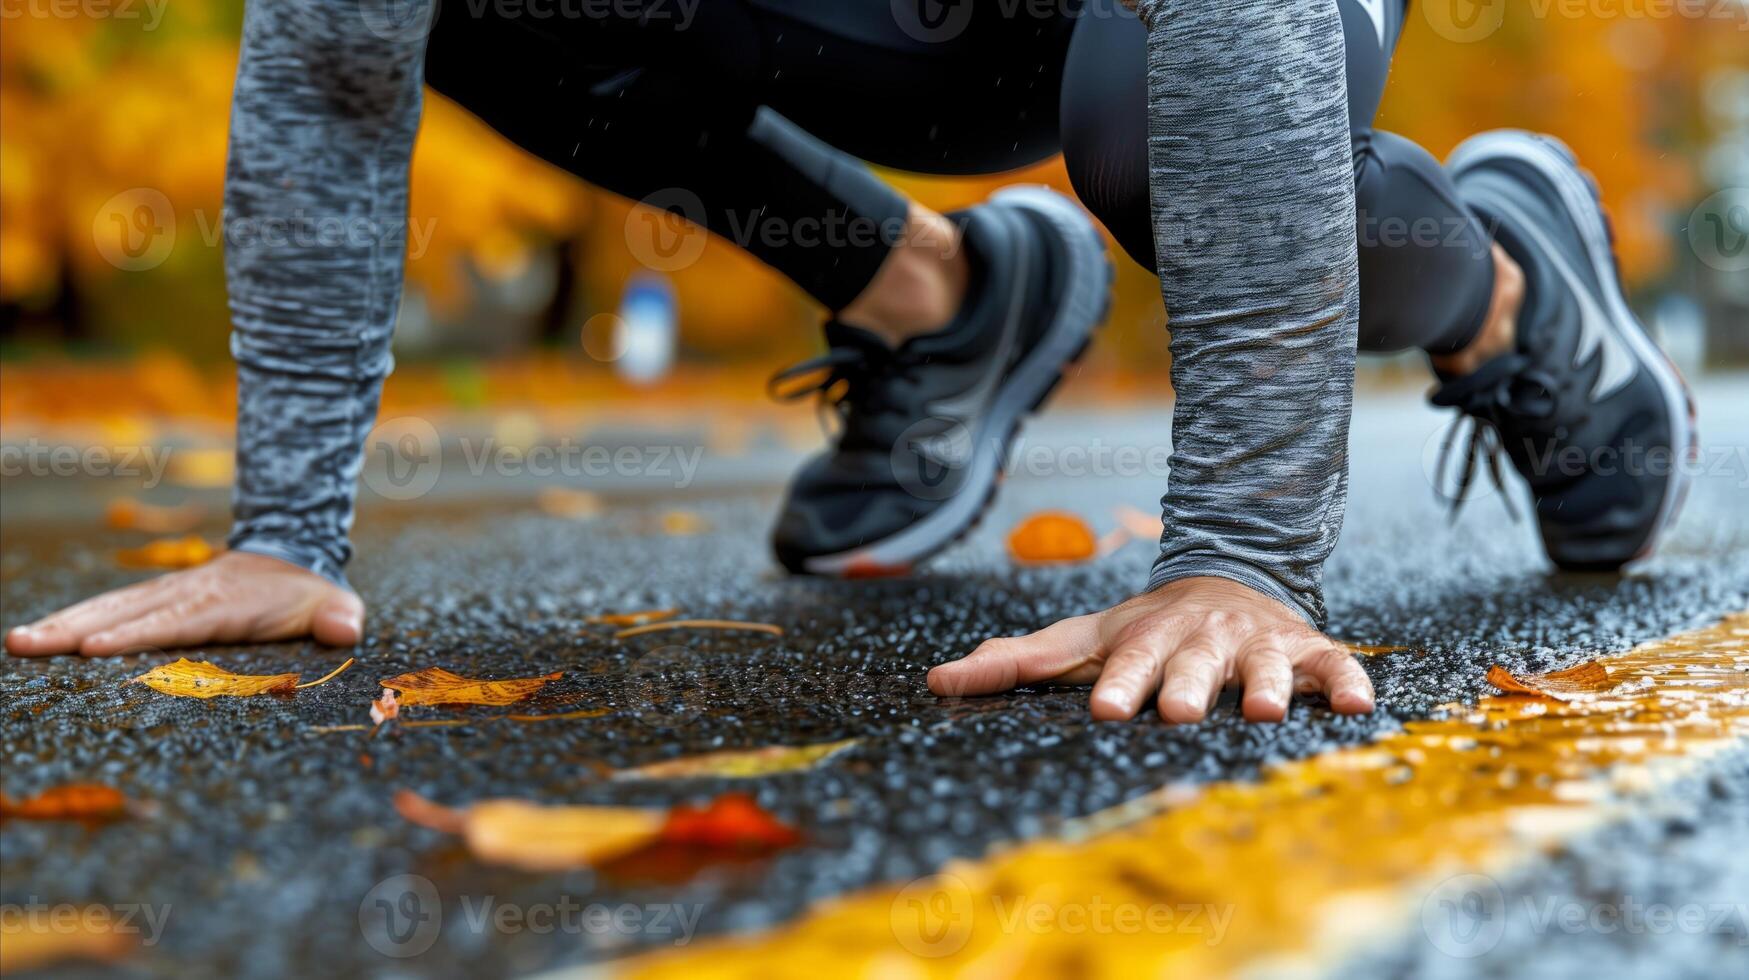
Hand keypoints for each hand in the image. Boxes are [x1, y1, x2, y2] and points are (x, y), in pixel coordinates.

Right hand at [4, 551, 362, 656]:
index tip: (96, 648)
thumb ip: (339, 618)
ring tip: (17, 642)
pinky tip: (35, 638)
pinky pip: (107, 610)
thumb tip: (346, 629)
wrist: (290, 556)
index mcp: (225, 602)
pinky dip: (71, 622)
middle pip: (126, 613)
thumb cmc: (308, 594)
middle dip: (76, 629)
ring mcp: (166, 595)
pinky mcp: (153, 601)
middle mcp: (187, 594)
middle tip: (27, 645)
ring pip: (107, 608)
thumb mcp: (333, 605)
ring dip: (62, 625)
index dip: (138, 634)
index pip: (176, 621)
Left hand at [927, 576, 1373, 722]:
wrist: (1226, 579)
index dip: (1117, 686)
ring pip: (1264, 668)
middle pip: (1194, 667)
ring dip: (1267, 688)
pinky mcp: (1306, 652)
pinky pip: (1333, 666)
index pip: (1127, 666)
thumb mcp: (1080, 640)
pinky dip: (1347, 682)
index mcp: (1144, 641)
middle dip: (1187, 688)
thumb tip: (935, 681)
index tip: (1103, 711)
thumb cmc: (1143, 630)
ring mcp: (1256, 647)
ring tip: (1267, 713)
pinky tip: (1357, 706)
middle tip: (1180, 712)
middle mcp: (1200, 642)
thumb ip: (1013, 662)